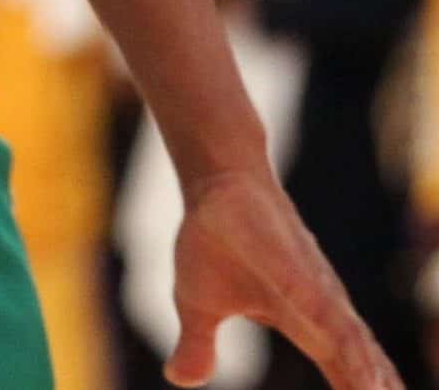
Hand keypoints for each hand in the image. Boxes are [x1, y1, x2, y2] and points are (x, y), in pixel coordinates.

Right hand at [166, 167, 400, 388]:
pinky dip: (331, 326)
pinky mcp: (290, 262)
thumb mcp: (197, 306)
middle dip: (373, 382)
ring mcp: (308, 282)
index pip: (342, 367)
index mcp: (301, 321)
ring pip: (346, 334)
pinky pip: (315, 300)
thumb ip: (197, 346)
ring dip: (364, 365)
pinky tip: (342, 346)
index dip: (357, 386)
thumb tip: (179, 379)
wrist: (216, 185)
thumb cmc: (214, 245)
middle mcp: (317, 306)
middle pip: (355, 356)